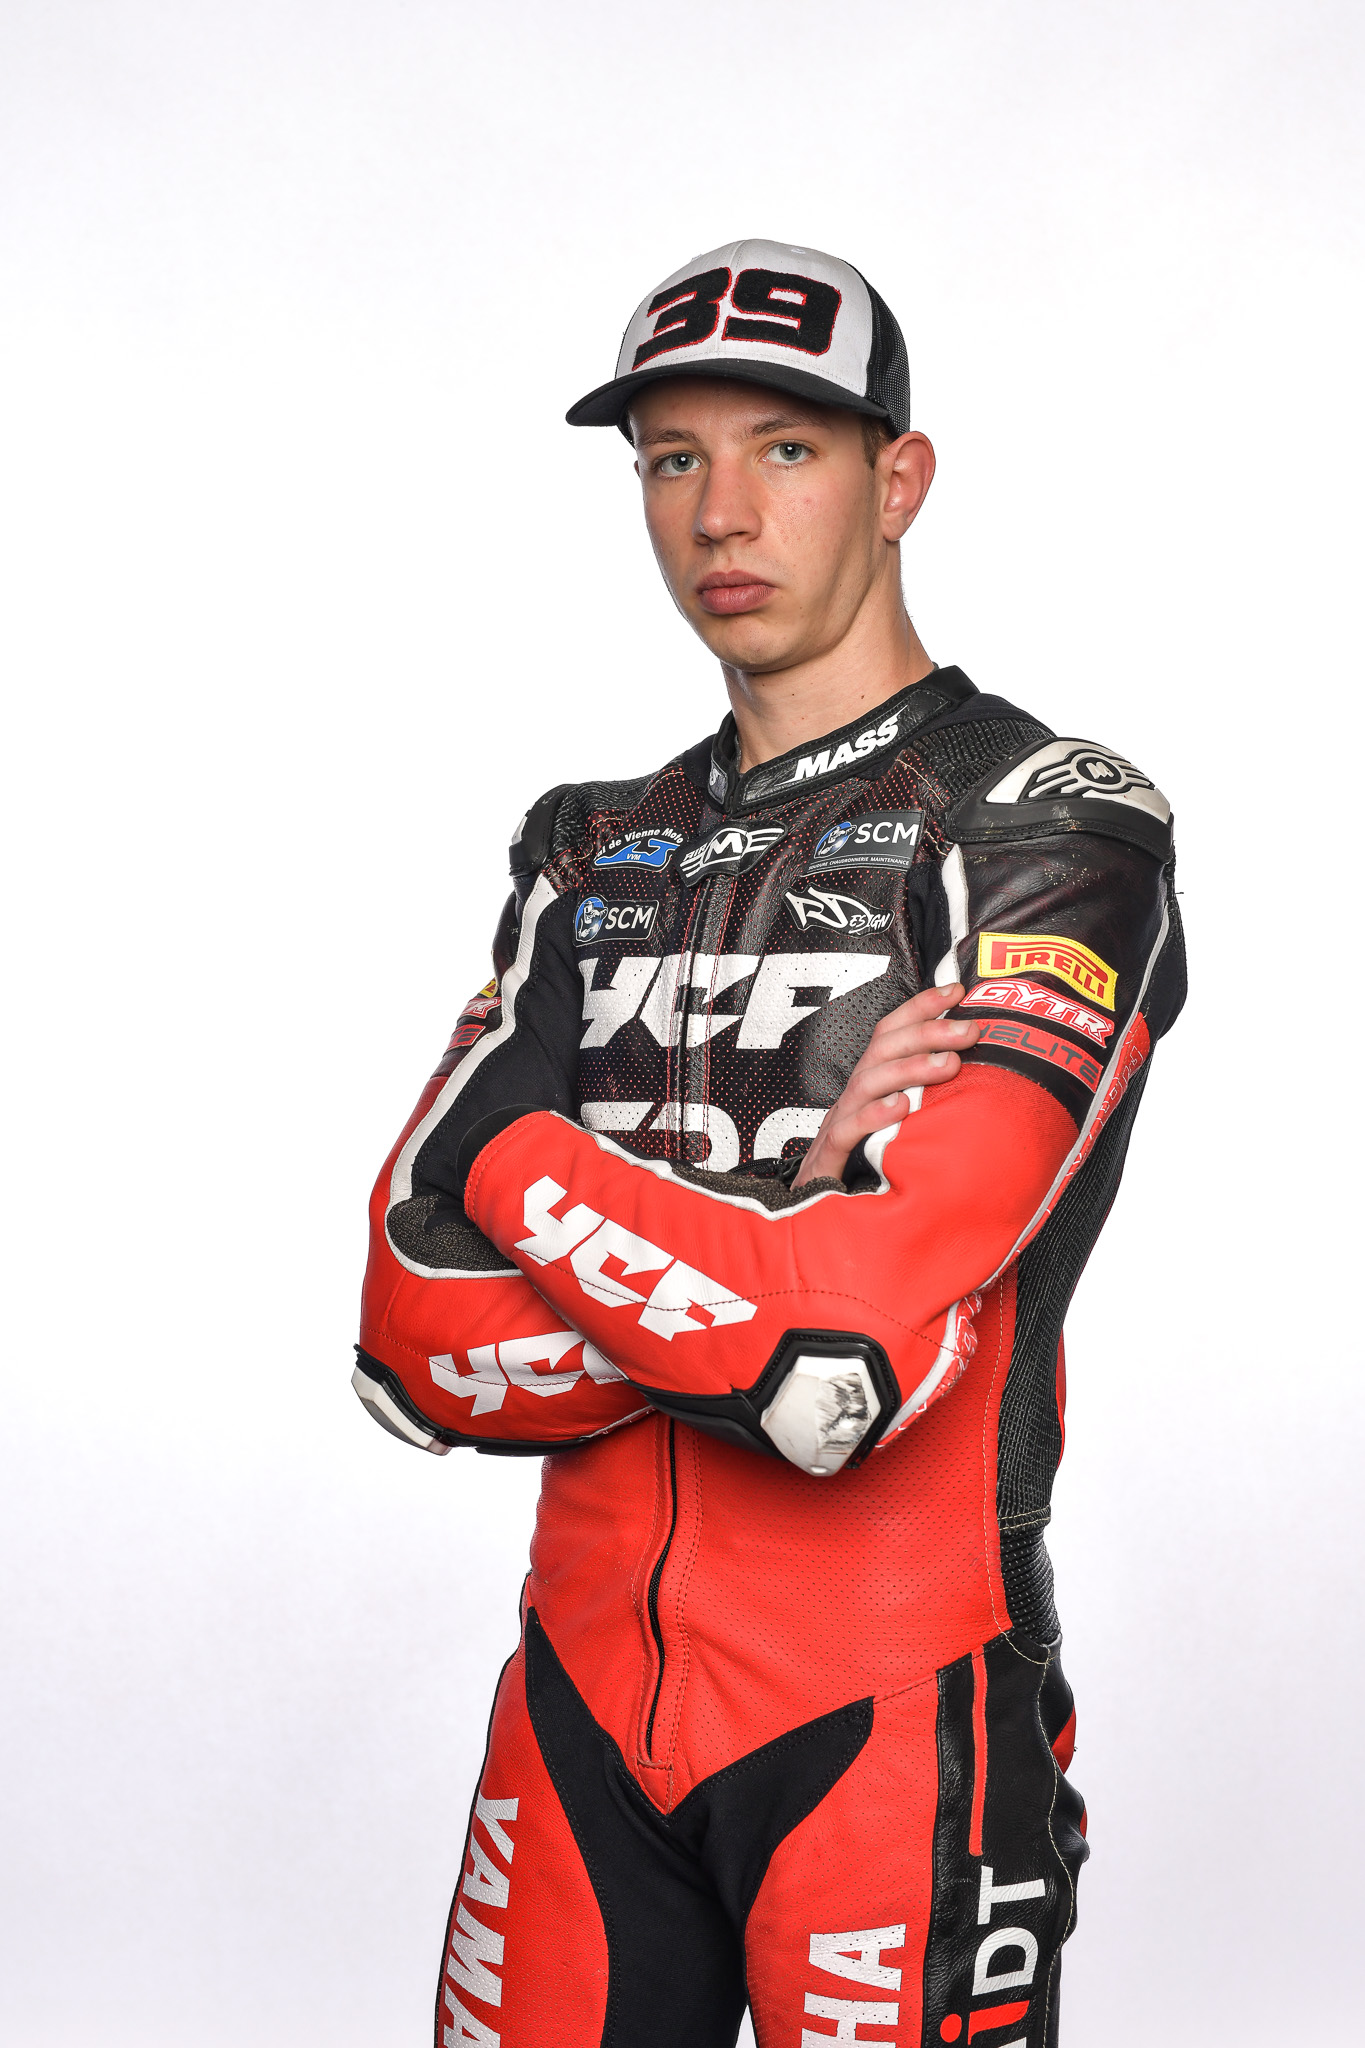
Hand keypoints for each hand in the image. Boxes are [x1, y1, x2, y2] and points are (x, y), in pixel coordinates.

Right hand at [792, 983, 981, 1187]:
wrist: (817, 1214)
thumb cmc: (864, 1167)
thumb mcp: (900, 1127)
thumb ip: (928, 1104)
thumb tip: (973, 1080)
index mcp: (870, 1085)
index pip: (890, 1032)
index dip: (920, 1007)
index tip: (957, 991)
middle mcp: (853, 1097)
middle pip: (882, 1049)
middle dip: (927, 1032)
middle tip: (969, 1030)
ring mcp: (838, 1124)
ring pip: (867, 1082)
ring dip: (910, 1068)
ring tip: (948, 1065)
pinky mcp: (829, 1158)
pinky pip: (847, 1130)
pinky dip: (873, 1116)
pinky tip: (901, 1108)